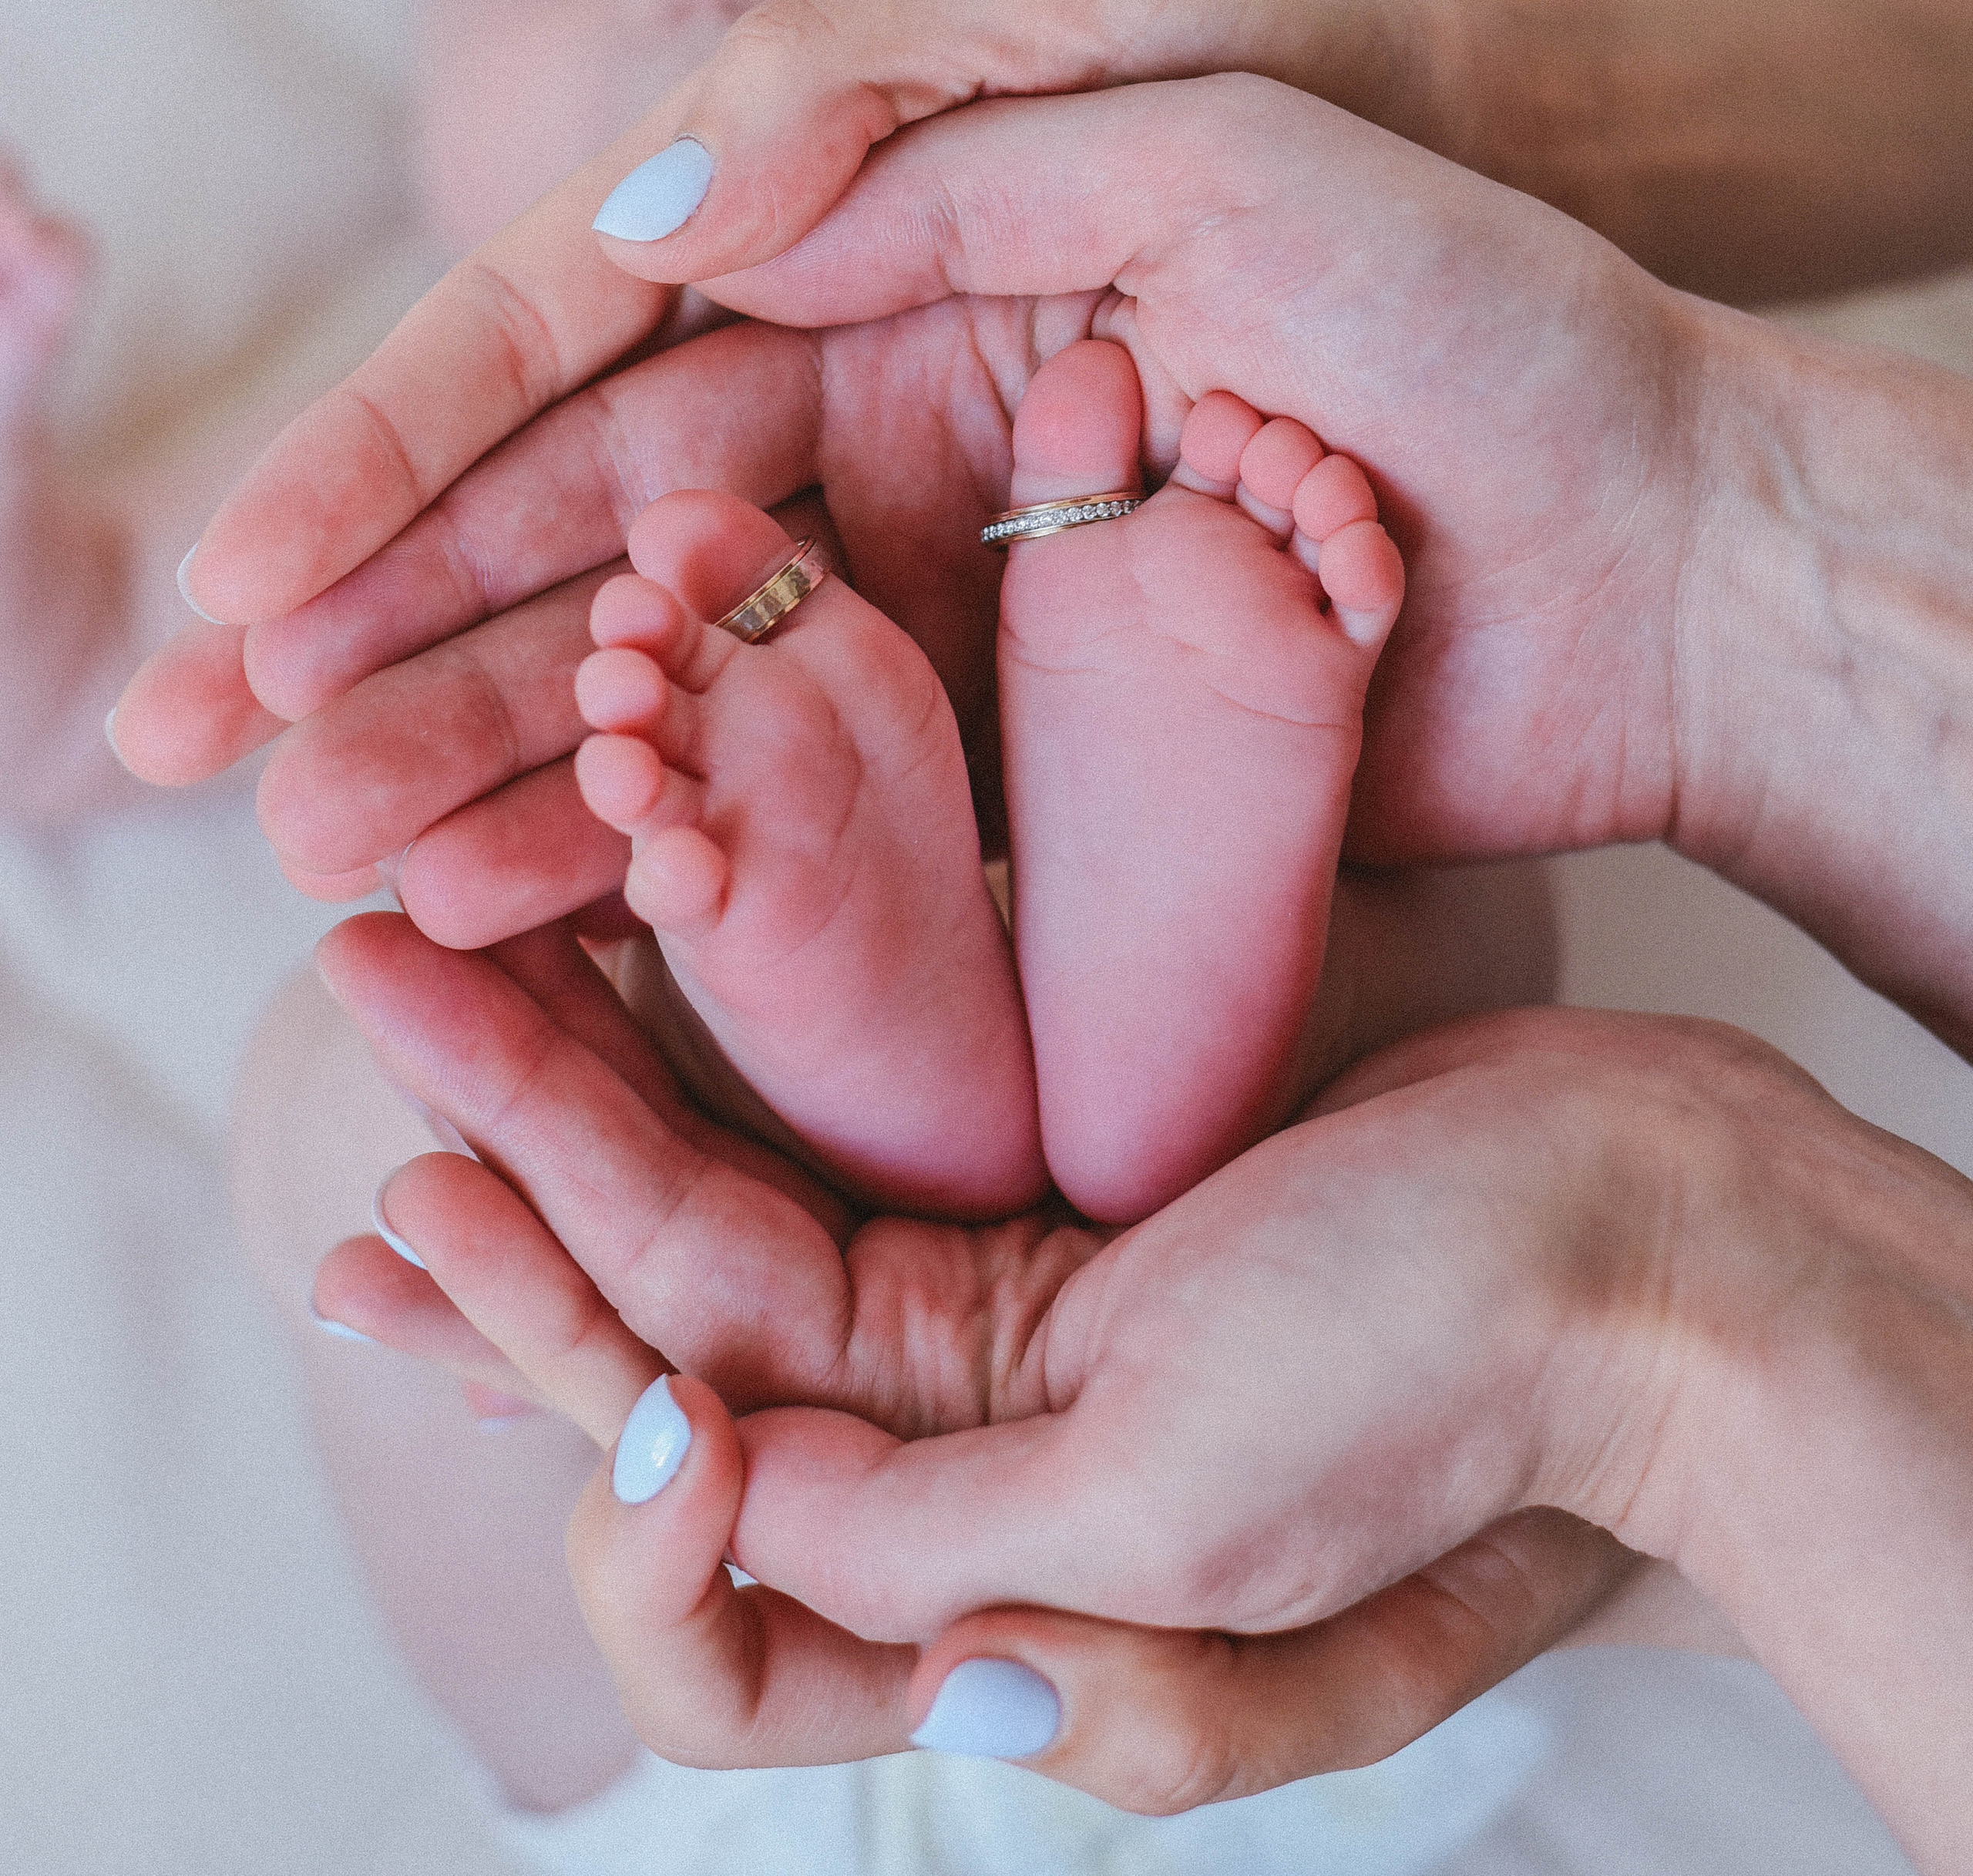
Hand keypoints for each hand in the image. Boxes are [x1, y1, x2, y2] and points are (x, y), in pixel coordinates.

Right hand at [116, 63, 1703, 934]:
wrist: (1654, 487)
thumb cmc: (1445, 231)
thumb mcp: (1182, 81)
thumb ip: (912, 101)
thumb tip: (656, 201)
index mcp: (875, 238)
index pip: (584, 337)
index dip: (402, 452)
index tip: (254, 572)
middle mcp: (873, 405)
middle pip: (576, 523)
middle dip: (386, 634)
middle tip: (208, 755)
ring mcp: (935, 579)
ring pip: (657, 673)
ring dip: (484, 763)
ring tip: (319, 868)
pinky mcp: (1014, 728)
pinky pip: (797, 796)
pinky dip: (664, 856)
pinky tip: (527, 920)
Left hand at [310, 910, 1637, 1803]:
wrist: (1647, 1229)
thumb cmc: (1452, 1392)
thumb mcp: (1187, 1533)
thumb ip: (932, 1556)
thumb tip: (695, 1503)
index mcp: (980, 1608)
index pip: (707, 1587)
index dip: (617, 1496)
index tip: (630, 1400)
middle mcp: (951, 1468)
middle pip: (663, 1363)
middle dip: (506, 1233)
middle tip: (377, 1079)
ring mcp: (987, 1312)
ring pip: (718, 1214)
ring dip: (567, 1100)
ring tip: (427, 965)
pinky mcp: (1032, 1169)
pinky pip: (828, 1108)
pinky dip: (712, 1031)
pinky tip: (617, 942)